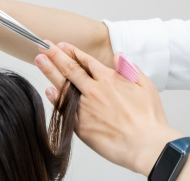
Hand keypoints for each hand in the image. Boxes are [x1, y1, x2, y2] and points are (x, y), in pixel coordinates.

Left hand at [35, 41, 182, 173]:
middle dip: (55, 55)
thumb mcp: (147, 86)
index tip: (62, 44)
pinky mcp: (81, 126)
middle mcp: (95, 91)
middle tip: (43, 45)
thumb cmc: (149, 118)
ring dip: (50, 71)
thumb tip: (118, 55)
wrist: (144, 144)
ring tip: (39, 60)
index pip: (87, 61)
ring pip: (63, 86)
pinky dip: (55, 98)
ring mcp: (86, 108)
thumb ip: (130, 68)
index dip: (73, 51)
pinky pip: (64, 109)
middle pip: (70, 69)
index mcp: (110, 80)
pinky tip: (48, 90)